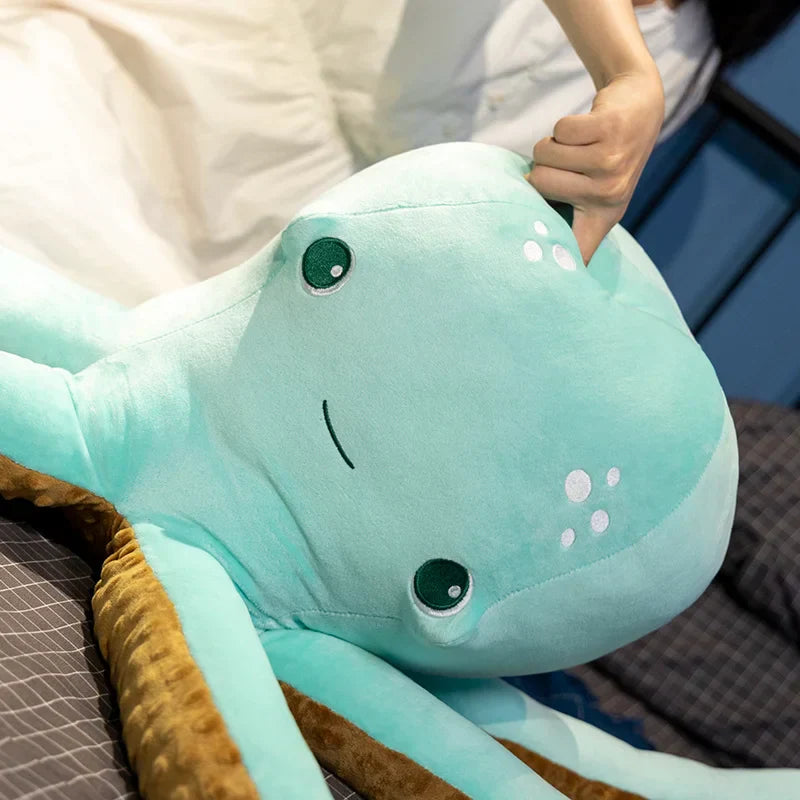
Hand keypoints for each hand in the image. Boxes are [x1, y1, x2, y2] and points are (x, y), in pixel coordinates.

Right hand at [527, 69, 664, 264]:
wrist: (641, 107)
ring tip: (579, 144)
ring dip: (553, 143)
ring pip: (545, 153)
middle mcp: (609, 196)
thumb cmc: (604, 154)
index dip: (561, 273)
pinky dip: (565, 124)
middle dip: (543, 167)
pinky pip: (559, 130)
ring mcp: (612, 163)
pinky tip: (586, 127)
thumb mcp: (593, 192)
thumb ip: (561, 212)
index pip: (577, 253)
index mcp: (601, 218)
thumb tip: (521, 235)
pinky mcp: (610, 130)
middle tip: (570, 162)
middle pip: (538, 183)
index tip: (544, 295)